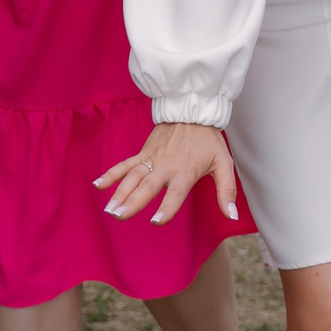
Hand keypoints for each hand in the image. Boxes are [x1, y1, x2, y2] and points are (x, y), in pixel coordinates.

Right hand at [96, 121, 238, 224]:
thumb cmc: (208, 139)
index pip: (175, 193)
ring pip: (132, 177)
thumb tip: (231, 216)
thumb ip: (227, 190)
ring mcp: (152, 159)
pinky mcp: (144, 152)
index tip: (156, 221)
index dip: (167, 208)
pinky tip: (98, 186)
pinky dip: (111, 174)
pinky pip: (125, 164)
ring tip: (109, 210)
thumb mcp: (224, 162)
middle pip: (147, 187)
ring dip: (119, 193)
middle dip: (133, 202)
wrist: (192, 109)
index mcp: (185, 171)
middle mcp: (166, 166)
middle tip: (119, 216)